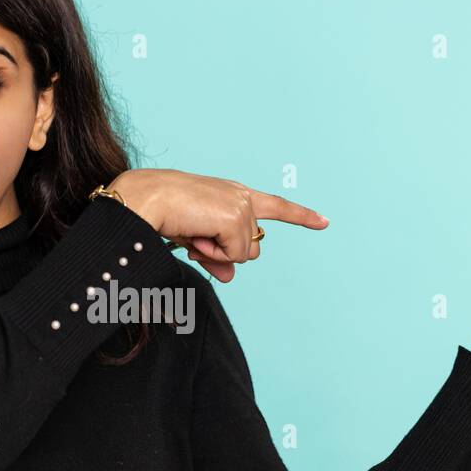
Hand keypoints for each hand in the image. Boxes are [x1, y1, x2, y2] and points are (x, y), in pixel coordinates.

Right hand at [108, 168, 328, 281]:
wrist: (146, 199)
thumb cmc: (162, 212)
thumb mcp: (194, 238)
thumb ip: (216, 257)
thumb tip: (230, 277)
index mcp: (232, 193)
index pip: (274, 206)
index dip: (300, 215)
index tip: (324, 222)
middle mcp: (241, 195)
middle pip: (252, 246)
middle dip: (225, 253)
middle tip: (196, 241)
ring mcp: (241, 206)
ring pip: (243, 254)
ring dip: (216, 253)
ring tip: (193, 233)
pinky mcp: (235, 217)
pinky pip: (234, 256)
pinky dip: (213, 254)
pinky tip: (196, 234)